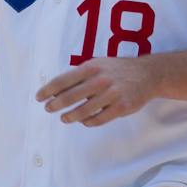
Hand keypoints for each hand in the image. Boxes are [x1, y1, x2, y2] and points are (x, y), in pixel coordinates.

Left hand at [36, 57, 160, 126]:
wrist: (147, 74)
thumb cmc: (117, 70)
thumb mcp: (98, 64)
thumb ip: (79, 75)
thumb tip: (56, 89)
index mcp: (91, 68)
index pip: (63, 80)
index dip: (48, 90)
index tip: (39, 97)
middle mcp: (100, 80)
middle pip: (70, 97)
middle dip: (55, 105)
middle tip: (48, 108)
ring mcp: (111, 94)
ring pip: (84, 111)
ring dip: (70, 116)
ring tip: (64, 118)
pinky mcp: (121, 107)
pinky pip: (99, 119)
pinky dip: (89, 121)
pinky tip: (84, 121)